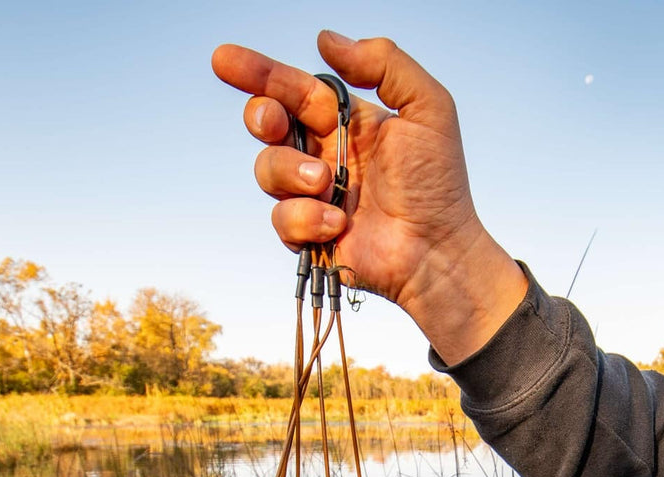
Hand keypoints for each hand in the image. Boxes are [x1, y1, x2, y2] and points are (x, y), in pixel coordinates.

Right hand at [211, 32, 526, 363]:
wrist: (438, 249)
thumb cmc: (438, 183)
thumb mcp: (427, 107)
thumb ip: (384, 63)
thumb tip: (326, 40)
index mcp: (345, 120)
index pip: (293, 87)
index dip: (257, 71)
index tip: (224, 61)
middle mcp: (323, 153)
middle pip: (267, 123)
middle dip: (261, 116)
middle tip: (273, 122)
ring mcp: (313, 194)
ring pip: (267, 169)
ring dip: (291, 172)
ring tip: (327, 184)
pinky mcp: (308, 233)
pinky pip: (281, 218)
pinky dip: (307, 217)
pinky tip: (339, 223)